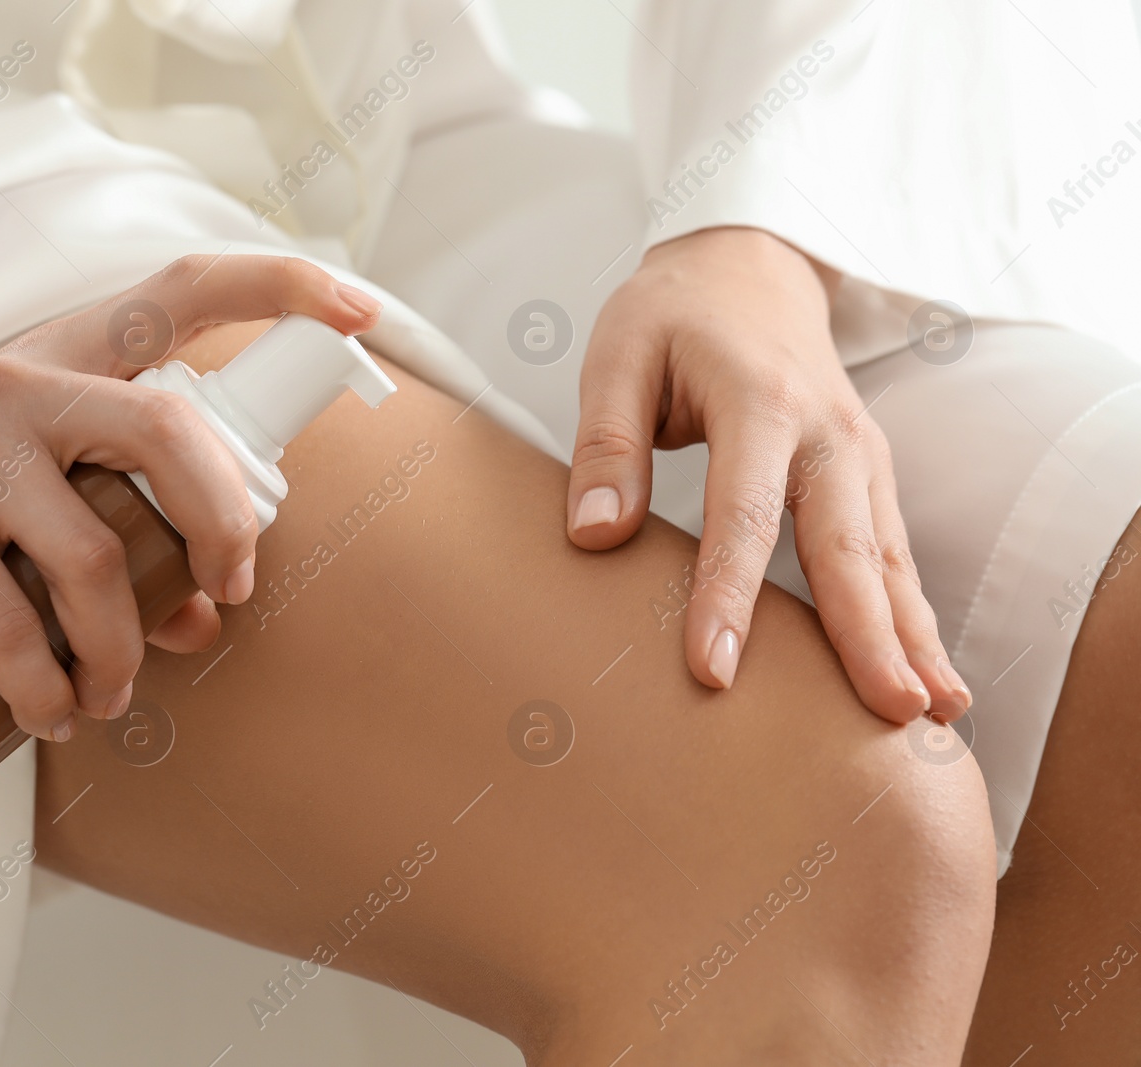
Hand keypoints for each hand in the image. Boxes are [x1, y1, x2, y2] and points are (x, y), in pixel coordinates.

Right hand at [0, 256, 382, 740]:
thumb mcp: (30, 496)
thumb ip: (114, 531)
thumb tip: (201, 617)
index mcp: (67, 364)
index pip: (178, 293)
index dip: (278, 289)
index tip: (363, 313)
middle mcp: (27, 384)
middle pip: (172, 434)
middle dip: (225, 529)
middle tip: (226, 600)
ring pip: (96, 558)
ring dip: (125, 650)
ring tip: (115, 698)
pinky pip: (13, 621)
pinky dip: (46, 686)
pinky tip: (53, 716)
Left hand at [567, 227, 969, 723]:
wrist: (750, 267)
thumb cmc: (673, 315)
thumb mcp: (617, 355)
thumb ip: (605, 444)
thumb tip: (593, 537)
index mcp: (760, 400)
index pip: (743, 513)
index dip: (727, 595)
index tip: (715, 670)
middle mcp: (828, 432)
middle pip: (848, 546)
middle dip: (866, 635)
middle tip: (886, 716)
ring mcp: (860, 454)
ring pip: (889, 558)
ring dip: (911, 638)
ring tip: (934, 717)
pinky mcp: (868, 475)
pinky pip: (893, 554)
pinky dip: (913, 616)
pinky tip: (929, 676)